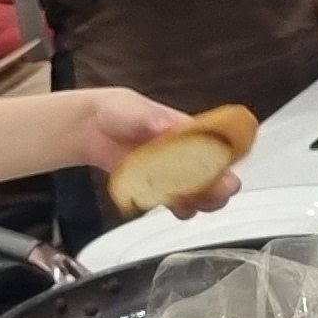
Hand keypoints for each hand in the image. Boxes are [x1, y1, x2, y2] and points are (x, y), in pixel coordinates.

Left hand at [70, 89, 241, 214]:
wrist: (91, 126)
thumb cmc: (119, 110)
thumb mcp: (135, 108)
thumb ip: (151, 119)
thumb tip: (166, 127)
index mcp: (187, 130)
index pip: (216, 145)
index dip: (226, 159)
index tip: (226, 169)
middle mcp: (184, 153)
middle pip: (213, 174)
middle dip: (220, 186)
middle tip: (219, 191)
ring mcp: (170, 172)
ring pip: (198, 192)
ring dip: (203, 201)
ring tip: (195, 204)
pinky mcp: (155, 188)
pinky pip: (173, 202)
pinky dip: (177, 208)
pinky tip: (174, 208)